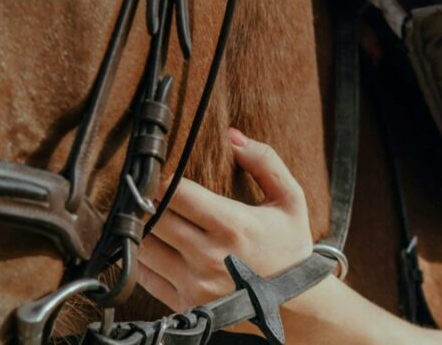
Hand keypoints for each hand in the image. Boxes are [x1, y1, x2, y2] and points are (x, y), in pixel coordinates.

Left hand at [137, 128, 313, 311]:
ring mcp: (195, 285)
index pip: (176, 193)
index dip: (163, 180)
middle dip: (149, 202)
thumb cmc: (290, 245)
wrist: (297, 303)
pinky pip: (146, 277)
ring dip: (144, 229)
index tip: (163, 174)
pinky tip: (158, 245)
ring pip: (144, 248)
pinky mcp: (186, 306)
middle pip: (155, 219)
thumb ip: (264, 161)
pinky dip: (145, 259)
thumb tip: (231, 135)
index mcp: (232, 225)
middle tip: (150, 192)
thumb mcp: (290, 198)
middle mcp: (209, 257)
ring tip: (151, 217)